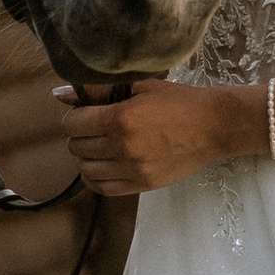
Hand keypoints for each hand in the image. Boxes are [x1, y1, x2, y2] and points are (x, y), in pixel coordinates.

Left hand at [54, 76, 241, 196]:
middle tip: (93, 127)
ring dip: (86, 156)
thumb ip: (100, 89)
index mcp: (120, 119)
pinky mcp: (141, 185)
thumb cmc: (178, 101)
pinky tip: (103, 165)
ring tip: (98, 146)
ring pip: (86, 169)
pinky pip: (102, 188)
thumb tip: (61, 94)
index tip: (84, 112)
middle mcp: (122, 147)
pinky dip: (95, 177)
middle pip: (77, 146)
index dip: (74, 116)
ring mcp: (132, 170)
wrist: (212, 126)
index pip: (73, 124)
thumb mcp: (140, 86)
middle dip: (79, 135)